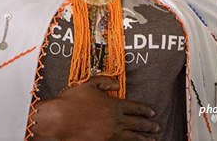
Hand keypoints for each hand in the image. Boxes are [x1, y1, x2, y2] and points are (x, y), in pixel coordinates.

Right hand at [31, 76, 160, 140]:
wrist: (59, 120)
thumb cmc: (73, 101)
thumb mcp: (89, 85)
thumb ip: (105, 82)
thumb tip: (116, 84)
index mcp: (114, 105)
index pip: (135, 107)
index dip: (144, 109)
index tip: (152, 112)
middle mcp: (116, 121)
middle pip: (137, 124)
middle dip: (149, 125)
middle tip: (157, 127)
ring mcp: (110, 134)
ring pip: (132, 137)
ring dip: (144, 138)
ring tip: (153, 139)